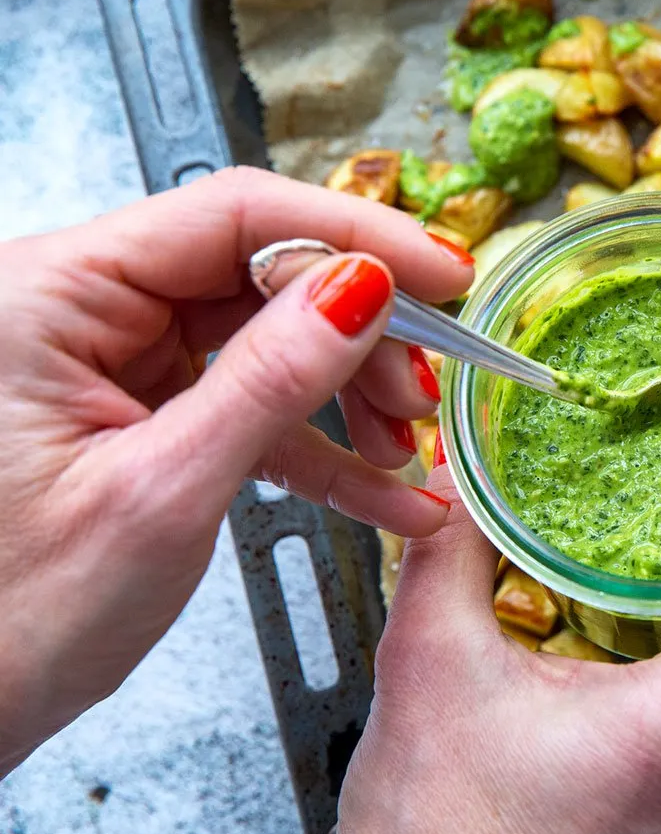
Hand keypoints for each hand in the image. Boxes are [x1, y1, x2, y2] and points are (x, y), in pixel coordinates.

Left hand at [0, 167, 471, 773]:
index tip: (444, 279)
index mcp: (50, 294)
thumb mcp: (162, 495)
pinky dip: (318, 449)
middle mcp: (78, 309)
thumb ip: (269, 382)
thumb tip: (363, 290)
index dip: (356, 237)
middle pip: (259, 274)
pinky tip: (384, 494)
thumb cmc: (3, 618)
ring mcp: (110, 362)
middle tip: (425, 394)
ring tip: (405, 454)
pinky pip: (247, 405)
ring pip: (266, 339)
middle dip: (359, 336)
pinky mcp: (138, 413)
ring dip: (348, 397)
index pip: (232, 215)